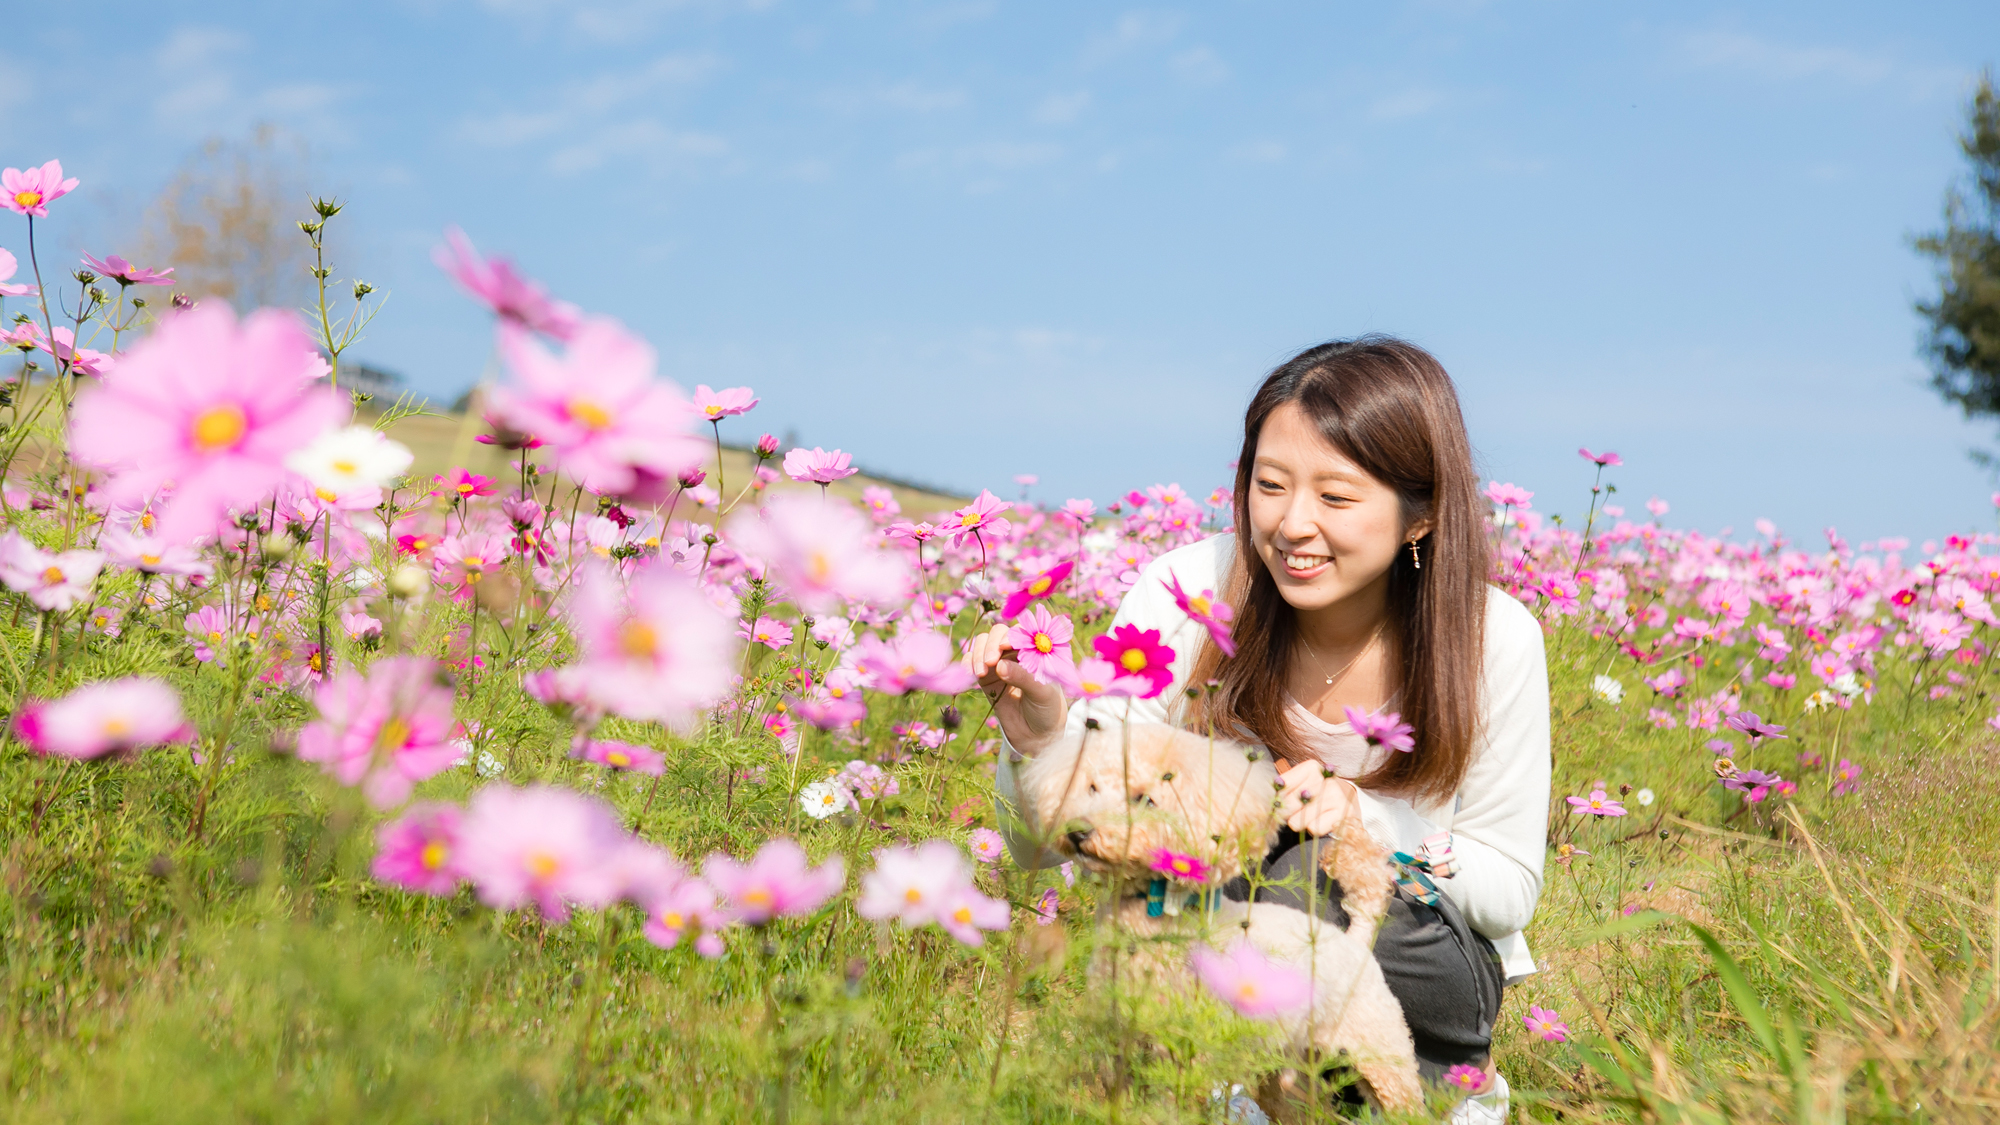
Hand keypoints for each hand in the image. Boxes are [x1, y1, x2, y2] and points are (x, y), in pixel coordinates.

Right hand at [964, 623, 1068, 756]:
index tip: (1004, 647)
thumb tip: (999, 666)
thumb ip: (1023, 678)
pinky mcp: (986, 678)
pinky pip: (971, 662)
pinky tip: (971, 675)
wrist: (1037, 735)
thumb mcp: (1042, 693)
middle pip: (998, 633)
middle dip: (992, 644)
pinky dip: (968, 663)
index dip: (1010, 636)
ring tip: (981, 674)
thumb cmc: (1048, 709)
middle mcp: (1016, 652)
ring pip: (982, 644)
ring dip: (978, 654)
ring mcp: (999, 663)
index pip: (1021, 632)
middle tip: (991, 662)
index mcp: (1036, 650)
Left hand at [1276, 759, 1358, 837]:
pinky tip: (1320, 821)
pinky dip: (1313, 829)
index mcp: (1311, 768)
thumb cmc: (1314, 793)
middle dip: (1288, 813)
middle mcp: (1325, 779)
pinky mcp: (1344, 814)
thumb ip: (1282, 789)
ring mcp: (1336, 796)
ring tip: (1309, 816)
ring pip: (1300, 819)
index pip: (1282, 786)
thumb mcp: (1298, 784)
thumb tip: (1274, 802)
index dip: (1278, 798)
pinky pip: (1314, 828)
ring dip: (1300, 822)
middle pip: (1290, 804)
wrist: (1343, 802)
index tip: (1282, 800)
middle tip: (1296, 811)